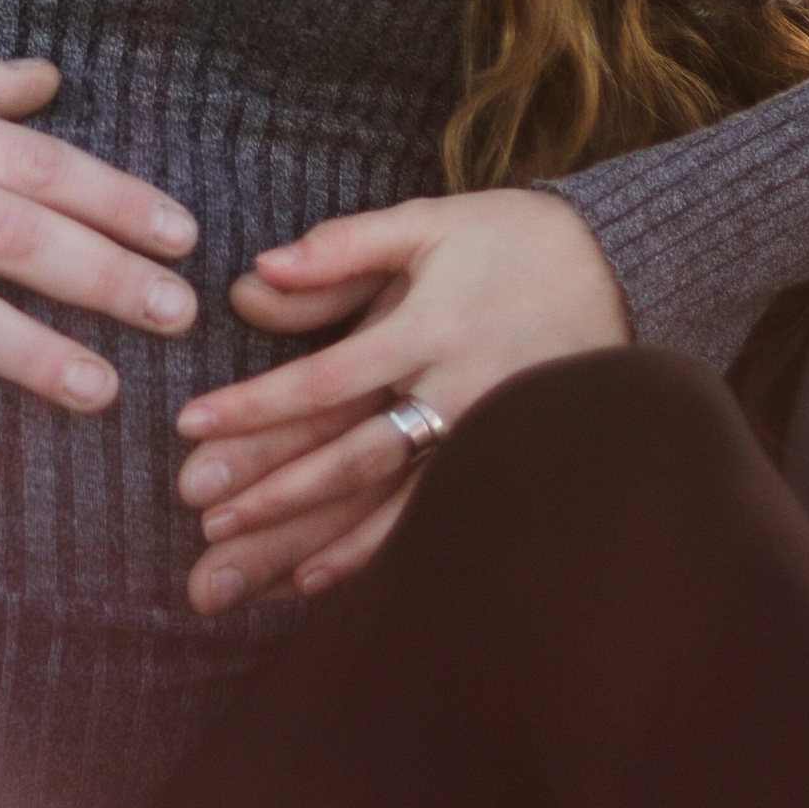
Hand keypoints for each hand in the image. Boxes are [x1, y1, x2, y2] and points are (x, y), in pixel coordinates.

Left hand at [172, 189, 629, 612]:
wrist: (618, 273)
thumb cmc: (508, 240)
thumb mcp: (425, 224)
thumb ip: (341, 250)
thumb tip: (255, 276)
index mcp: (427, 331)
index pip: (325, 381)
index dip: (256, 408)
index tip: (190, 428)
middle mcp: (453, 397)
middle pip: (348, 458)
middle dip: (270, 491)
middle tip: (199, 518)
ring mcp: (480, 442)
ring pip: (381, 504)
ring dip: (304, 539)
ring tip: (233, 569)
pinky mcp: (497, 469)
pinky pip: (426, 521)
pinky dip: (370, 554)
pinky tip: (313, 582)